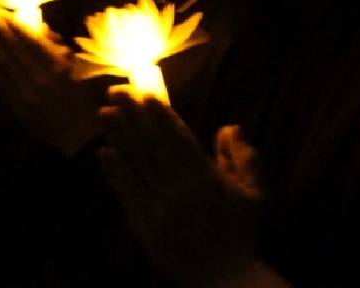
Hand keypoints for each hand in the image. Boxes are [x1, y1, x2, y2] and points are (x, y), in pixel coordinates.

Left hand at [0, 11, 104, 155]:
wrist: (78, 135)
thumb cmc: (81, 98)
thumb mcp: (77, 69)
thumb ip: (59, 48)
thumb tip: (40, 28)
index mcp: (58, 67)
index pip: (30, 39)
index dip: (11, 23)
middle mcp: (41, 78)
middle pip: (12, 48)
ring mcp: (27, 94)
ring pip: (2, 64)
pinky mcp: (18, 107)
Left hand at [98, 88, 270, 285]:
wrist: (224, 277)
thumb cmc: (240, 232)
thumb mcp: (255, 194)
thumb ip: (244, 158)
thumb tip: (230, 126)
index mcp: (206, 178)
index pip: (179, 138)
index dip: (161, 115)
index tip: (146, 93)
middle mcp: (179, 189)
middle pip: (152, 145)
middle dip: (133, 115)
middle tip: (116, 90)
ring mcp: (159, 206)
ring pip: (136, 164)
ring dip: (119, 136)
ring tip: (104, 112)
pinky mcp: (144, 224)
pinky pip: (126, 193)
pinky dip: (114, 172)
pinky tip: (104, 152)